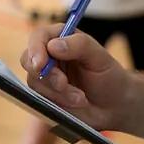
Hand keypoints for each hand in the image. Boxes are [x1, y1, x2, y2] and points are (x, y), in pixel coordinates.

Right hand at [18, 25, 134, 130]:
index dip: (35, 49)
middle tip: (63, 84)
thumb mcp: (99, 57)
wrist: (114, 106)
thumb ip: (79, 45)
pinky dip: (58, 102)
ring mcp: (46, 77)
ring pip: (35, 82)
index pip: (38, 37)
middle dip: (46, 75)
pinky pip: (39, 99)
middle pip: (28, 60)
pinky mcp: (45, 96)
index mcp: (61, 38)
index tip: (41, 64)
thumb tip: (52, 46)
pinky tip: (76, 103)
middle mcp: (49, 56)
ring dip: (58, 92)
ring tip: (80, 97)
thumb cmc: (109, 76)